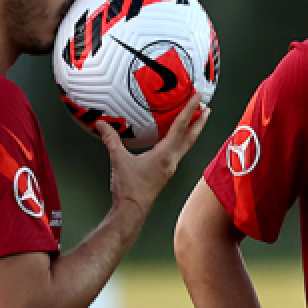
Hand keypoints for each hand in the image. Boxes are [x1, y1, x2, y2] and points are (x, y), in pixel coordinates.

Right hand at [95, 94, 209, 214]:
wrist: (132, 211)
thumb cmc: (129, 189)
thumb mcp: (119, 159)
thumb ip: (111, 139)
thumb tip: (100, 124)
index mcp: (165, 154)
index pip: (180, 126)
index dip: (190, 108)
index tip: (198, 97)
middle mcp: (172, 160)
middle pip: (190, 136)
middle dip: (200, 121)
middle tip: (207, 108)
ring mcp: (170, 167)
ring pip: (186, 145)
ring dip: (192, 131)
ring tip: (196, 121)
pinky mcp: (166, 173)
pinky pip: (177, 152)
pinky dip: (181, 142)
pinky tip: (175, 140)